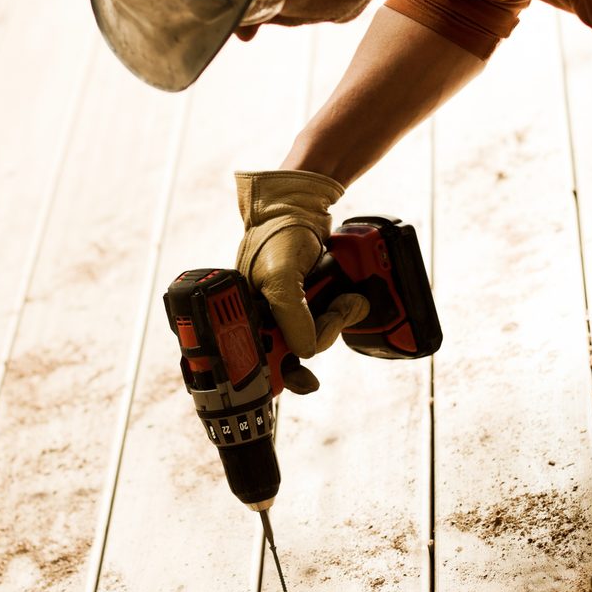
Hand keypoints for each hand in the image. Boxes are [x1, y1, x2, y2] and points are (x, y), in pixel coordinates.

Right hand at [235, 170, 369, 391]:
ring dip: (336, 322)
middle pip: (293, 357)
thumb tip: (304, 354)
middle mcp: (263, 321)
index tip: (305, 381)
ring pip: (315, 342)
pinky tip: (349, 302)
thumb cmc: (278, 236)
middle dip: (320, 338)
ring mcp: (287, 315)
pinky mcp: (310, 307)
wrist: (303, 210)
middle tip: (334, 315)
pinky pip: (328, 325)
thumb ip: (292, 316)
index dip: (280, 377)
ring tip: (346, 299)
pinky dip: (342, 315)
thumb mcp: (281, 276)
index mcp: (242, 318)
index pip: (257, 364)